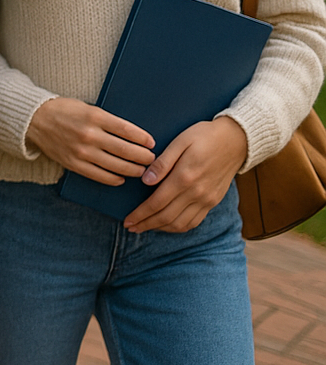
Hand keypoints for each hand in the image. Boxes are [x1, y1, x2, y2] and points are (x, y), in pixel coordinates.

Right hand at [26, 97, 154, 184]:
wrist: (35, 120)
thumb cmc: (65, 111)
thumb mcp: (88, 108)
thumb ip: (108, 121)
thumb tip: (133, 135)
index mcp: (94, 116)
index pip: (127, 130)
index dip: (143, 139)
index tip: (152, 143)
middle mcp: (89, 135)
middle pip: (125, 150)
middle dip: (143, 157)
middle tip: (152, 159)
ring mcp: (81, 151)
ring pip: (116, 166)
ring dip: (133, 170)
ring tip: (141, 170)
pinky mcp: (74, 164)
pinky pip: (100, 176)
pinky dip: (114, 179)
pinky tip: (121, 178)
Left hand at [124, 117, 247, 232]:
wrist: (236, 140)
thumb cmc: (204, 136)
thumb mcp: (180, 141)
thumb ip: (162, 163)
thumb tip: (145, 181)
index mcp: (185, 177)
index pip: (157, 203)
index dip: (140, 214)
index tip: (127, 220)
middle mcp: (197, 193)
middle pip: (166, 217)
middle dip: (146, 224)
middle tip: (130, 227)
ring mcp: (207, 200)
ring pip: (180, 224)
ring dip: (160, 229)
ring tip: (144, 228)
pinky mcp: (213, 201)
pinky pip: (194, 222)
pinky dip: (178, 227)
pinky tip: (166, 225)